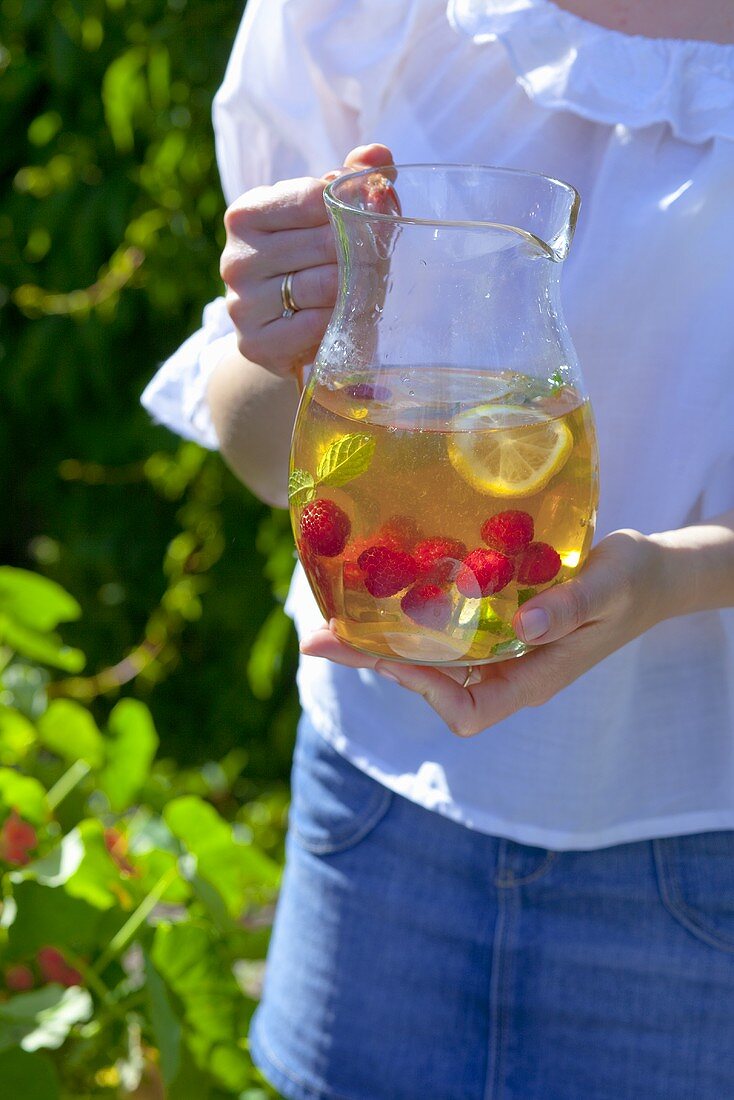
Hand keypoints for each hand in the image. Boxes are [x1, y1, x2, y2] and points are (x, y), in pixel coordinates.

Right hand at [220, 143, 393, 377]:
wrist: (285, 337)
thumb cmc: (310, 266)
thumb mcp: (325, 220)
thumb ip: (351, 182)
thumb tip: (378, 155)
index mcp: (246, 215)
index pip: (312, 198)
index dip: (353, 208)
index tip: (377, 220)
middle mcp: (236, 258)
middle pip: (322, 243)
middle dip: (362, 251)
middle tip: (382, 260)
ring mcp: (241, 303)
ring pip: (321, 285)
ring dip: (357, 288)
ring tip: (369, 289)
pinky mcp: (254, 343)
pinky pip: (314, 326)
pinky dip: (339, 322)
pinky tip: (346, 320)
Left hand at [300, 529, 669, 736]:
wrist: (650, 575)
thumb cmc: (633, 583)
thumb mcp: (608, 590)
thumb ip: (569, 609)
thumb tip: (519, 629)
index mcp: (534, 678)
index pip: (467, 710)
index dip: (423, 690)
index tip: (390, 654)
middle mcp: (509, 672)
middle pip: (431, 687)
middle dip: (375, 662)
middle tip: (319, 636)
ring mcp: (500, 652)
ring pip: (430, 661)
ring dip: (381, 641)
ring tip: (332, 617)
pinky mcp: (495, 626)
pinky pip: (444, 634)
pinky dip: (410, 619)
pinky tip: (384, 592)